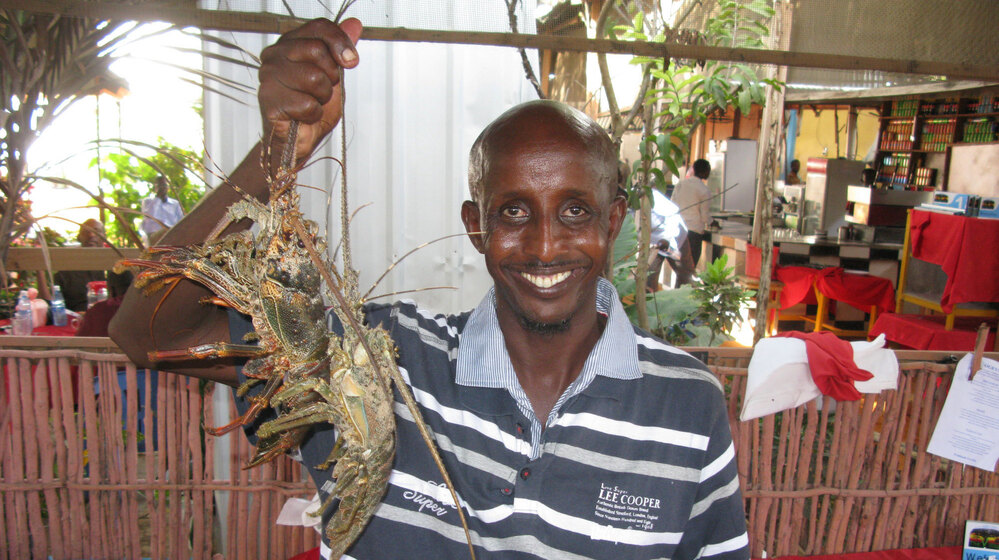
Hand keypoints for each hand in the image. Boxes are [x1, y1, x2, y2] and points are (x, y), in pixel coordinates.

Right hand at [258, 17, 361, 165]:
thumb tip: (355, 23)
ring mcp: (268, 76)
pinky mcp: (268, 100)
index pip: (319, 27)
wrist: (299, 138)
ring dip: (322, 97)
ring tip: (311, 102)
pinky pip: (307, 104)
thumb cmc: (312, 104)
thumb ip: (341, 48)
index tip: (351, 61)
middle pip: (317, 51)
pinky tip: (302, 116)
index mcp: (290, 43)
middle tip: (322, 89)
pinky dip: (313, 114)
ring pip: (314, 78)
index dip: (340, 42)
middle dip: (331, 76)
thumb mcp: (334, 73)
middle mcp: (275, 55)